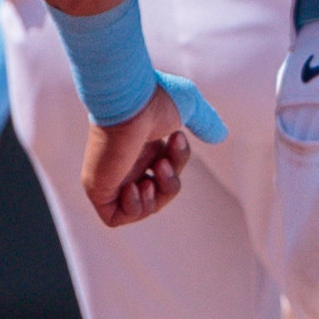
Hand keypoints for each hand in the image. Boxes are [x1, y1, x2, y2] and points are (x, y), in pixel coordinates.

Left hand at [83, 92, 193, 226]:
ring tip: (149, 177)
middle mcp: (124, 162)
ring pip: (142, 208)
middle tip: (164, 162)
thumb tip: (220, 136)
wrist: (128, 102)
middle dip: (171, 182)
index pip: (164, 168)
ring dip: (156, 198)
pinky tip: (134, 186)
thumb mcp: (188, 108)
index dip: (178, 161)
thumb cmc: (153, 100)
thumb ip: (203, 123)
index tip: (176, 138)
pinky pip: (114, 218)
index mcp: (141, 144)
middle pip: (157, 190)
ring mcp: (110, 177)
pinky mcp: (98, 189)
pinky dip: (133, 209)